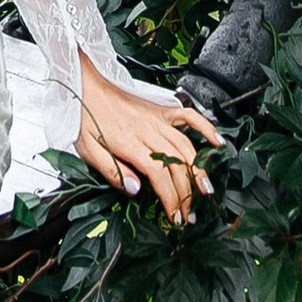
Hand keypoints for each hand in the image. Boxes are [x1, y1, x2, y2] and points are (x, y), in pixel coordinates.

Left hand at [73, 53, 217, 219]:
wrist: (84, 84)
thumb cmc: (84, 117)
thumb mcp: (87, 150)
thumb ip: (112, 171)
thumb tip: (135, 190)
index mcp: (130, 144)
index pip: (159, 176)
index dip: (171, 199)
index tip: (175, 217)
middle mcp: (148, 132)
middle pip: (177, 166)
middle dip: (187, 194)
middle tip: (190, 214)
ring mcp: (158, 120)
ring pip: (186, 147)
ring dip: (199, 170)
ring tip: (206, 190)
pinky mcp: (161, 110)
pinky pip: (189, 117)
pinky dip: (206, 128)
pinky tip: (218, 142)